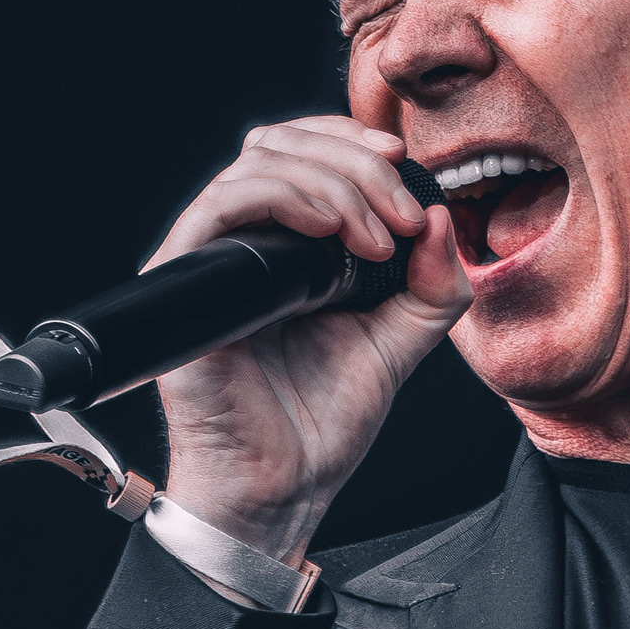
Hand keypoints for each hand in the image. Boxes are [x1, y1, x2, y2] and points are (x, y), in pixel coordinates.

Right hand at [145, 116, 467, 562]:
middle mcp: (242, 244)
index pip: (302, 150)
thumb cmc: (321, 423)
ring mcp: (211, 262)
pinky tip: (329, 229)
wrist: (283, 488)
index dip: (352, 140)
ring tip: (376, 237)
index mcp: (284, 247)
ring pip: (255, 165)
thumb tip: (442, 217)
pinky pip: (219, 209)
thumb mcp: (400, 341)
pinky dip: (282, 198)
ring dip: (332, 183)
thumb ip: (431, 285)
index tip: (406, 165)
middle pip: (279, 143)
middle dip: (355, 163)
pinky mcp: (187, 286)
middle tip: (402, 218)